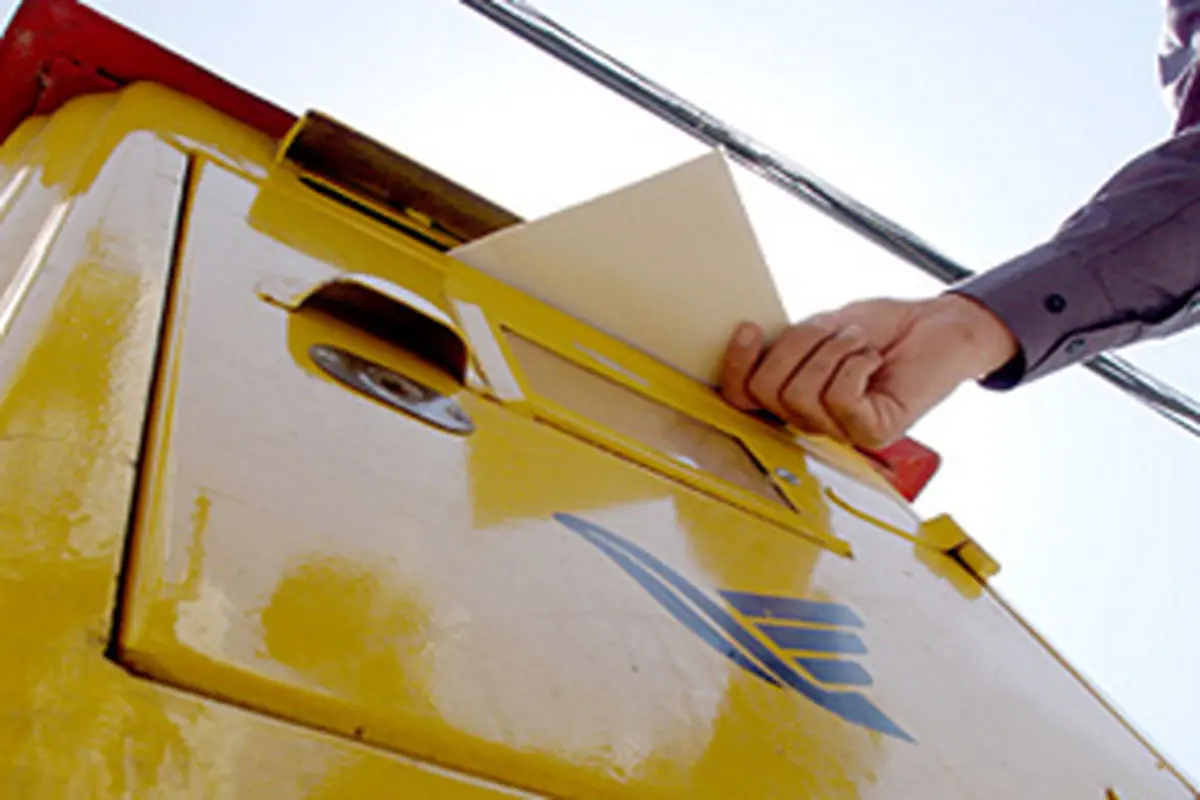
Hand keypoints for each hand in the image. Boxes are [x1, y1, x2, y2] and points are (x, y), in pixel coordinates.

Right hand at [718, 293, 1018, 448]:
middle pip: (768, 391)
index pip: (741, 397)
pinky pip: (840, 398)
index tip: (749, 328)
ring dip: (833, 351)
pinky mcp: (873, 434)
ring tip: (860, 345)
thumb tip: (749, 346)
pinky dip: (856, 365)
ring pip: (802, 393)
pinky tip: (873, 361)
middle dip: (798, 347)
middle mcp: (812, 419)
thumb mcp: (822, 327)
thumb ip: (786, 345)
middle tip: (835, 334)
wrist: (937, 326)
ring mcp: (842, 431)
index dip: (735, 366)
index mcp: (793, 394)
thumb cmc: (883, 328)